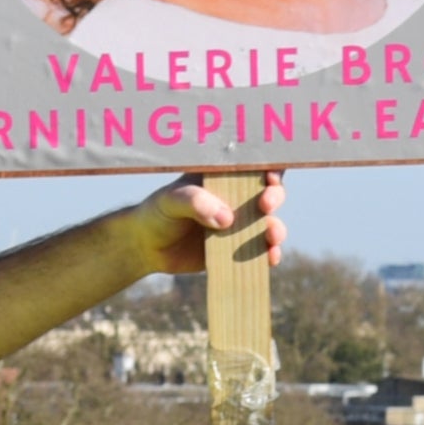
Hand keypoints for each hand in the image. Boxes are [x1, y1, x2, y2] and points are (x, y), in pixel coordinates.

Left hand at [138, 171, 285, 277]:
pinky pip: (260, 251)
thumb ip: (195, 202)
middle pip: (270, 192)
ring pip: (269, 223)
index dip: (270, 168)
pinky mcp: (237, 249)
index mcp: (223, 176)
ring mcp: (239, 224)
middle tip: (266, 205)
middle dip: (275, 197)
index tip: (270, 179)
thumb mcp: (171, 200)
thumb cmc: (158, 212)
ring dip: (276, 229)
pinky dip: (269, 254)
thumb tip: (227, 218)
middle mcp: (236, 197)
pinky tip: (270, 259)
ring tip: (271, 238)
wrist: (147, 247)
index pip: (254, 165)